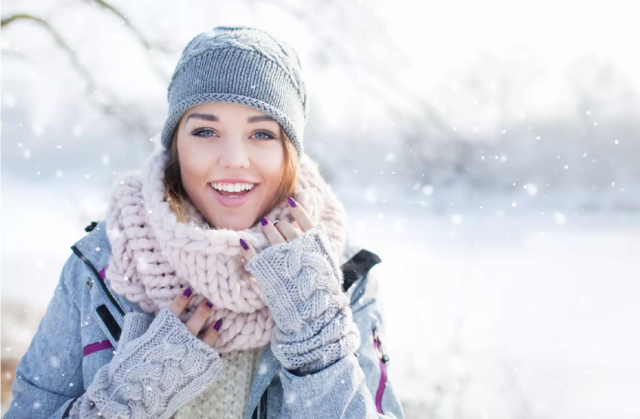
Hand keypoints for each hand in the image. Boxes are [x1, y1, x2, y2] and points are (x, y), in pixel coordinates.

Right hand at [70, 291, 224, 417]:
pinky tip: (215, 347)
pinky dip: (212, 350)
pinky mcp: (199, 368)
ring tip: (218, 322)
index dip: (183, 298)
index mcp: (163, 330)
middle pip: (195, 320)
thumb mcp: (129, 343)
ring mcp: (191, 354)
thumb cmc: (131, 367)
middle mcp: (179, 339)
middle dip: (204, 310)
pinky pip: (209, 356)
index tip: (189, 290)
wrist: (140, 394)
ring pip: (207, 338)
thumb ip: (136, 326)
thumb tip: (136, 314)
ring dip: (213, 329)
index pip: (175, 309)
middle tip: (210, 302)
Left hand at [238, 196, 359, 373]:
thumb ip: (320, 248)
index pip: (305, 220)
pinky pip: (253, 253)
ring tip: (264, 227)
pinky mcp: (266, 272)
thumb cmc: (323, 294)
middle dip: (280, 225)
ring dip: (266, 230)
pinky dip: (247, 247)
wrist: (314, 318)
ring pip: (270, 235)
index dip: (297, 210)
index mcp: (316, 246)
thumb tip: (313, 233)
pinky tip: (244, 244)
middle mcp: (298, 248)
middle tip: (275, 225)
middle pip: (285, 227)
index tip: (290, 201)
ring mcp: (282, 258)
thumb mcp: (328, 267)